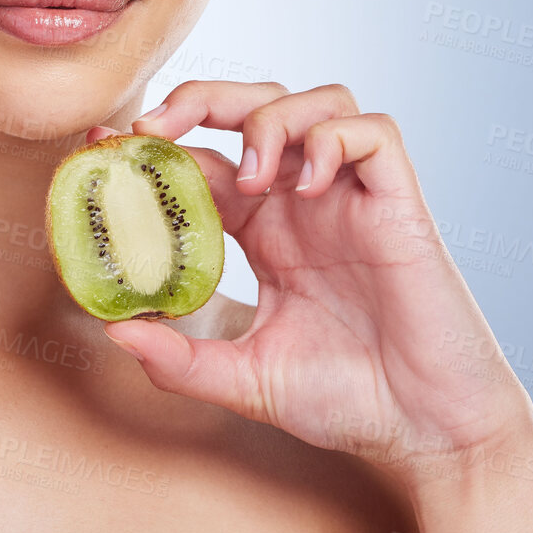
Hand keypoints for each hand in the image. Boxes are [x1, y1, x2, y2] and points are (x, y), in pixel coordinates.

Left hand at [98, 81, 532, 486]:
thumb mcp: (244, 379)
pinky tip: (309, 185)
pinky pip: (375, 133)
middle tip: (152, 128)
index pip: (203, 158)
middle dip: (199, 99)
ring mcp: (352, 198)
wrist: (428, 432)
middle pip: (252, 105)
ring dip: (270, 119)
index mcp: (262, 229)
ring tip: (252, 179)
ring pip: (315, 101)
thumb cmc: (347, 400)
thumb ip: (180, 360)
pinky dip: (334, 139)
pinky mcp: (399, 205)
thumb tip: (113, 330)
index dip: (154, 144)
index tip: (104, 147)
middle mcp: (303, 201)